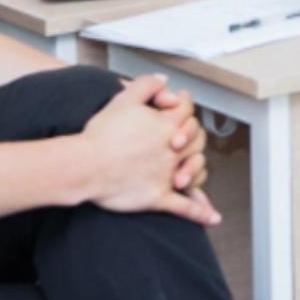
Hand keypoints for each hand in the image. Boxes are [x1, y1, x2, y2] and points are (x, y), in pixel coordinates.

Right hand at [78, 75, 220, 224]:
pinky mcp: (159, 198)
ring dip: (197, 169)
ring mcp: (168, 175)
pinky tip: (213, 217)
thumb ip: (147, 86)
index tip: (181, 103)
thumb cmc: (101, 135)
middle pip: (197, 140)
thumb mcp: (123, 99)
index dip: (184, 104)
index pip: (188, 110)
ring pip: (196, 171)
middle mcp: (173, 150)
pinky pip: (186, 207)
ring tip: (191, 171)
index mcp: (167, 125)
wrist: (85, 166)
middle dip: (193, 136)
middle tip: (182, 137)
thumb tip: (165, 82)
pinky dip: (201, 212)